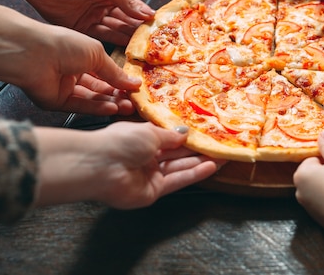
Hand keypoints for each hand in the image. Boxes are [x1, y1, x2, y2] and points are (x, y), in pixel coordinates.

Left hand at [19, 24, 141, 114]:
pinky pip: (79, 106)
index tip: (136, 88)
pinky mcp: (56, 101)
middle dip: (117, 95)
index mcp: (81, 57)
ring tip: (127, 107)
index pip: (105, 72)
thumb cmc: (64, 44)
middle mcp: (72, 72)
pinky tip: (111, 108)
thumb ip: (115, 72)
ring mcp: (63, 87)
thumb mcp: (97, 54)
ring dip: (110, 103)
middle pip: (99, 88)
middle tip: (134, 101)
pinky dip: (95, 108)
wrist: (34, 53)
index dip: (120, 80)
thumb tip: (133, 83)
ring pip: (91, 98)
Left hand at [25, 0, 154, 46]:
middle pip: (126, 22)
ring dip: (128, 38)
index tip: (160, 28)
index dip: (146, 17)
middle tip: (154, 43)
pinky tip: (125, 48)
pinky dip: (112, 42)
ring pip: (115, 31)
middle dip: (139, 31)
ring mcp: (93, 18)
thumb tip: (148, 14)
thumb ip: (126, 0)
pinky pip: (100, 37)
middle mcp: (104, 7)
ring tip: (143, 48)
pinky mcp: (81, 29)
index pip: (134, 8)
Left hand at [36, 122, 225, 208]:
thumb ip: (170, 135)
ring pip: (180, 169)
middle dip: (198, 151)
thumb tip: (185, 133)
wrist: (100, 165)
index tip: (206, 134)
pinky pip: (177, 182)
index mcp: (142, 140)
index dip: (187, 138)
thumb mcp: (150, 132)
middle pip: (177, 155)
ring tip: (222, 156)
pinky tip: (210, 167)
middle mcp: (146, 158)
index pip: (169, 140)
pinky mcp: (153, 192)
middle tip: (220, 146)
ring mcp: (150, 176)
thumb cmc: (121, 141)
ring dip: (200, 163)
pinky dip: (194, 175)